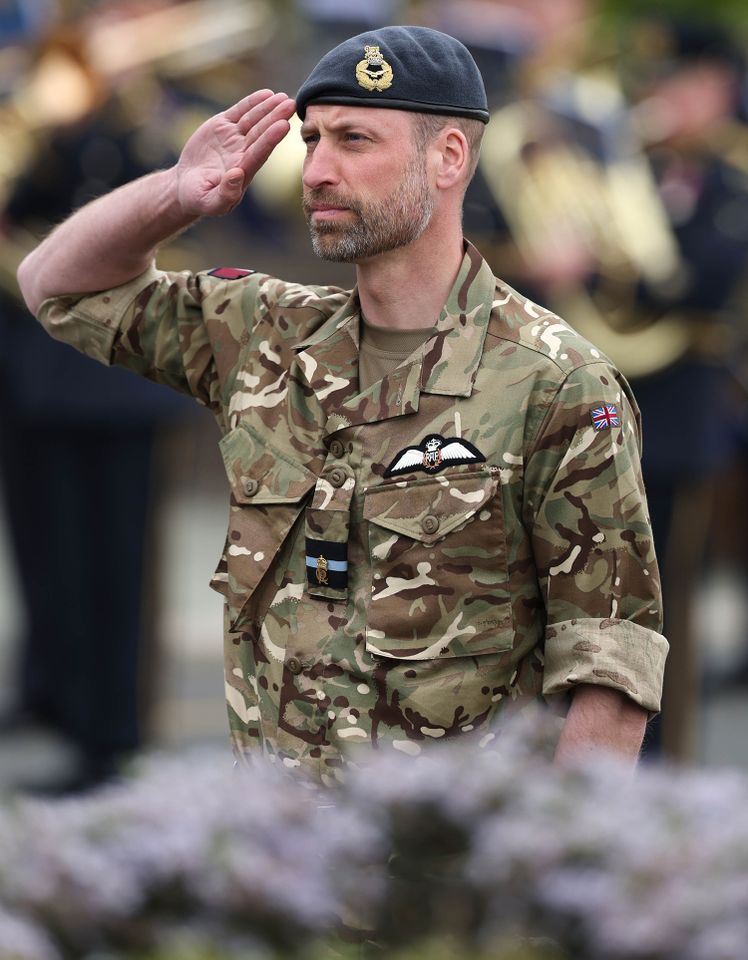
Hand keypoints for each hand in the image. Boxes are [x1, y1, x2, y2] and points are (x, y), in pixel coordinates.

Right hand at [174, 89, 295, 218]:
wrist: (186, 185)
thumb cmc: (199, 198)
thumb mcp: (209, 202)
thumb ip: (225, 193)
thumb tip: (237, 174)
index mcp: (243, 170)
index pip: (259, 152)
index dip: (270, 139)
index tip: (283, 126)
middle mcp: (242, 152)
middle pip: (261, 133)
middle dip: (276, 118)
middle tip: (291, 104)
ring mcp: (234, 138)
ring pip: (254, 120)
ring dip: (269, 108)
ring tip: (283, 97)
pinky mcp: (223, 127)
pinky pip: (240, 112)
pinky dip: (252, 102)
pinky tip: (267, 94)